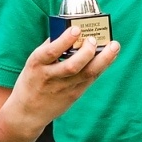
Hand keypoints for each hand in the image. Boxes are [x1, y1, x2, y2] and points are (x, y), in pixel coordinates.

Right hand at [2, 27, 120, 135]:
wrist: (28, 112)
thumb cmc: (32, 81)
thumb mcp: (33, 63)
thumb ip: (49, 48)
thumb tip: (67, 30)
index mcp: (36, 65)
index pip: (51, 52)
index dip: (64, 40)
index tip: (76, 30)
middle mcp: (51, 77)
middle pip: (72, 66)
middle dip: (87, 51)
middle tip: (93, 39)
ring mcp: (64, 88)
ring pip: (87, 74)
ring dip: (103, 59)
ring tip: (114, 46)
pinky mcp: (74, 95)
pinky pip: (91, 79)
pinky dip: (102, 66)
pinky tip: (110, 56)